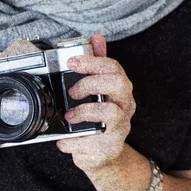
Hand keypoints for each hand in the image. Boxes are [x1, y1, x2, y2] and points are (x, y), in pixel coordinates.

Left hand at [56, 33, 135, 171]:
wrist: (102, 153)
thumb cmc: (100, 117)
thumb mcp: (98, 89)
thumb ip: (98, 63)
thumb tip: (96, 37)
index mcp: (120, 89)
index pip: (113, 67)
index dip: (93, 61)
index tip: (72, 62)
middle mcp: (125, 105)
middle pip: (119, 84)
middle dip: (92, 82)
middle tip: (72, 91)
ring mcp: (120, 127)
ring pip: (111, 112)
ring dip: (85, 111)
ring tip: (69, 116)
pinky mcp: (109, 146)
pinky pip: (92, 142)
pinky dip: (75, 141)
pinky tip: (65, 139)